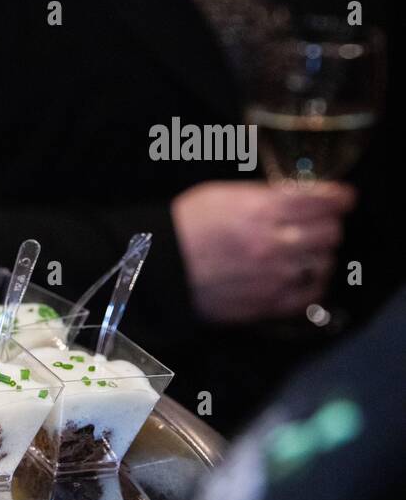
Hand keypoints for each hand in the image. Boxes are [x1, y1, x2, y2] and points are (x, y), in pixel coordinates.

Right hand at [172, 181, 355, 323]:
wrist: (157, 268)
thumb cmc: (183, 227)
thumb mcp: (221, 195)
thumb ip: (264, 196)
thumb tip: (296, 197)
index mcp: (262, 210)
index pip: (324, 201)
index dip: (340, 197)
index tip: (342, 198)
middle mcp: (274, 244)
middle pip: (330, 232)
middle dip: (328, 225)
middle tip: (319, 224)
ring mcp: (273, 277)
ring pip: (324, 263)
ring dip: (319, 255)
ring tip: (306, 252)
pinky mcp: (267, 304)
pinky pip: (310, 294)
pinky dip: (313, 283)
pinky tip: (303, 276)